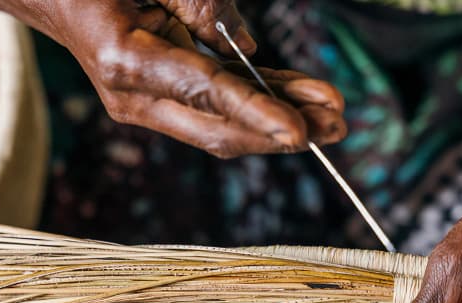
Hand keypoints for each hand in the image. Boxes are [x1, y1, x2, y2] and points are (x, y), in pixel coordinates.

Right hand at [0, 0, 345, 156]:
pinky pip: (213, 107)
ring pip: (221, 124)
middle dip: (280, 130)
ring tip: (332, 119)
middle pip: (217, 127)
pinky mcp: (157, 99)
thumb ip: (197, 3)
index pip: (202, 91)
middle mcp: (133, 95)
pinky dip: (255, 106)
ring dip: (277, 122)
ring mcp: (144, 103)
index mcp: (124, 60)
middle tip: (337, 125)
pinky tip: (296, 103)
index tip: (299, 132)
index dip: (254, 112)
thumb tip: (248, 48)